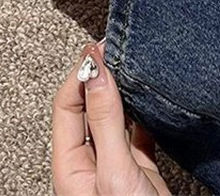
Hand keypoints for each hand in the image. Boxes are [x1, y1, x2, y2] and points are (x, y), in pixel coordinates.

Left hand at [52, 42, 171, 195]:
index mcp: (70, 166)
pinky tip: (152, 101)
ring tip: (133, 65)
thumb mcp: (115, 171)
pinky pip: (138, 132)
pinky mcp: (140, 171)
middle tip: (117, 49)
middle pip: (89, 107)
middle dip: (101, 77)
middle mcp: (90, 163)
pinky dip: (145, 113)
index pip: (67, 105)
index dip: (81, 74)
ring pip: (114, 117)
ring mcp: (115, 166)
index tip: (101, 50)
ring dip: (122, 91)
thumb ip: (106, 121)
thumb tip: (97, 72)